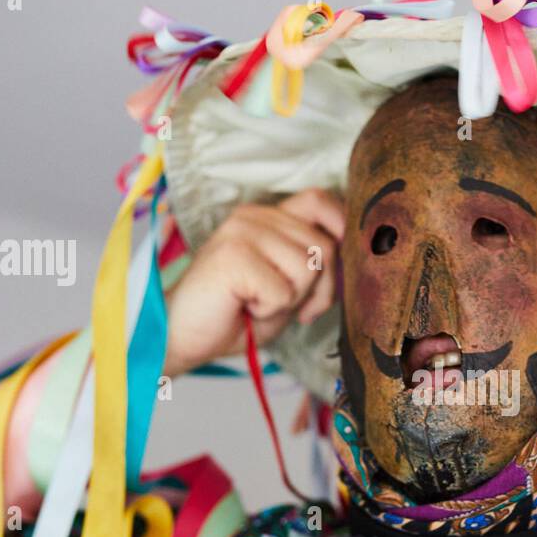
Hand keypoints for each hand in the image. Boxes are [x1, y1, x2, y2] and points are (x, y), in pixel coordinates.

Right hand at [163, 188, 344, 376]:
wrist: (181, 335)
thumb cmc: (235, 314)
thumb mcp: (287, 286)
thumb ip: (314, 264)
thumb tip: (354, 257)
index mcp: (267, 217)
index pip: (320, 200)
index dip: (341, 228)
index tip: (337, 266)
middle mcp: (254, 216)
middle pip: (323, 245)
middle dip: (319, 288)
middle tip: (290, 306)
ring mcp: (242, 232)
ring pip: (307, 268)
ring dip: (291, 300)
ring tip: (258, 302)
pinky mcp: (233, 256)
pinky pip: (283, 291)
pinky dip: (270, 311)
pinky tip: (243, 306)